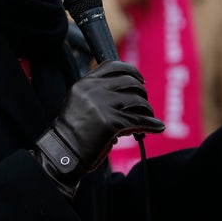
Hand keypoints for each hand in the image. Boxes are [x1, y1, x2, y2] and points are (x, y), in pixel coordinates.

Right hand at [33, 60, 164, 196]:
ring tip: (147, 117)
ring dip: (147, 110)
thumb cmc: (72, 132)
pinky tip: (158, 127)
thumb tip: (128, 91)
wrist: (64, 154)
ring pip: (137, 101)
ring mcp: (103, 106)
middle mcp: (94, 90)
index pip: (114, 66)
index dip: (131, 71)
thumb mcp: (79, 102)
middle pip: (130, 82)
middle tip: (143, 104)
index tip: (140, 80)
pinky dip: (152, 124)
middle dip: (141, 92)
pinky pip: (140, 120)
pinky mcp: (112, 123)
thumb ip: (97, 92)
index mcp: (85, 83)